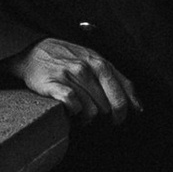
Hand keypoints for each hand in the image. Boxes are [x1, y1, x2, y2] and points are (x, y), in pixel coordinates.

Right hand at [14, 35, 142, 123]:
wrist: (34, 52)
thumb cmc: (68, 59)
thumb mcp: (94, 62)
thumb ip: (116, 80)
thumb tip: (138, 107)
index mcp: (101, 63)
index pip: (123, 91)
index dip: (123, 110)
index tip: (118, 119)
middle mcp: (88, 67)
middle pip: (108, 105)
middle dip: (103, 115)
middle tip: (93, 114)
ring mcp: (71, 74)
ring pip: (91, 110)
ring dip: (86, 117)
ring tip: (78, 112)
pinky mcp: (55, 83)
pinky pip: (73, 105)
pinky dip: (73, 112)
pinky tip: (69, 109)